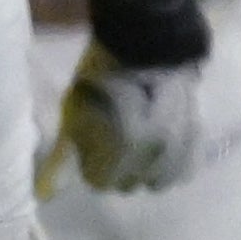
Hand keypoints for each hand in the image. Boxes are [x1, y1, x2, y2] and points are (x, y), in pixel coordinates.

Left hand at [60, 45, 208, 193]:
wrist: (144, 45)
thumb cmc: (98, 80)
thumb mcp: (72, 117)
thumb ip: (62, 159)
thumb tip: (44, 195)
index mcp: (121, 150)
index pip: (101, 183)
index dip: (91, 167)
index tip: (89, 149)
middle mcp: (154, 153)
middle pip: (129, 184)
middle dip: (117, 169)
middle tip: (112, 144)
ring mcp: (178, 145)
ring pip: (159, 180)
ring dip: (144, 170)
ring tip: (136, 146)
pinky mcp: (196, 134)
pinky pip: (186, 168)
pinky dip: (171, 166)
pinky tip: (160, 151)